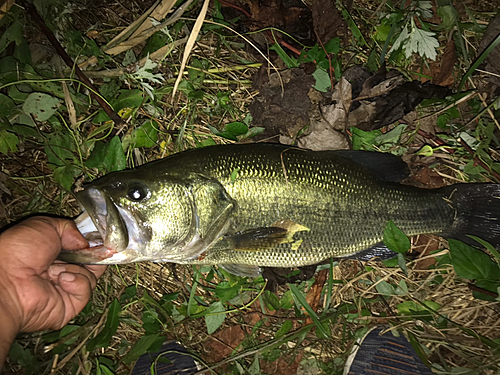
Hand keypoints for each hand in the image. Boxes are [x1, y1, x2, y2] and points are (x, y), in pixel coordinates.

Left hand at [0, 216, 105, 332]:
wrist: (7, 282)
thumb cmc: (18, 252)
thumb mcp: (44, 225)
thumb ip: (70, 228)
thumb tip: (86, 242)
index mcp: (53, 254)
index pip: (82, 248)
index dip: (93, 243)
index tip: (101, 239)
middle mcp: (59, 272)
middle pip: (91, 263)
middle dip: (94, 255)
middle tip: (96, 250)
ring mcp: (65, 290)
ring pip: (91, 276)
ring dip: (77, 269)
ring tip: (56, 270)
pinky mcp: (70, 306)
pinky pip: (86, 291)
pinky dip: (77, 283)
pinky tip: (62, 280)